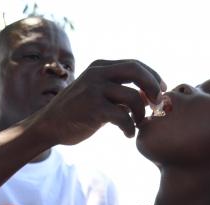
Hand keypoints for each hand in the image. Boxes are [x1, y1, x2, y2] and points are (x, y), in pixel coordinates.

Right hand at [31, 59, 165, 145]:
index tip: (160, 92)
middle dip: (152, 87)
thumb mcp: (98, 95)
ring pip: (133, 96)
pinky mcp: (93, 108)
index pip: (135, 64)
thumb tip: (149, 96)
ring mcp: (94, 89)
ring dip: (141, 113)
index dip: (152, 77)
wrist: (49, 126)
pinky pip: (123, 116)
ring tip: (138, 124)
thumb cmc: (77, 113)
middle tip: (158, 105)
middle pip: (136, 71)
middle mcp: (97, 73)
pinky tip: (127, 134)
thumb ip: (119, 93)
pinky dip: (130, 127)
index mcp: (100, 67)